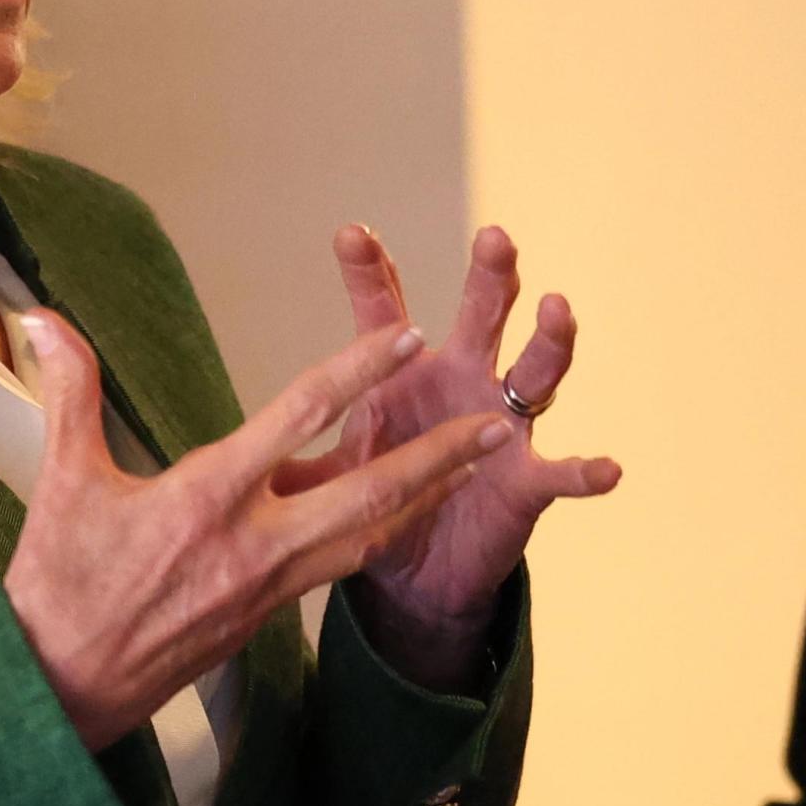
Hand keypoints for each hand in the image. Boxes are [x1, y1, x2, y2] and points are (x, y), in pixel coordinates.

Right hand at [4, 310, 515, 750]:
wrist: (63, 686)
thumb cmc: (58, 582)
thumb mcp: (63, 480)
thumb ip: (69, 392)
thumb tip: (43, 319)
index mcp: (206, 497)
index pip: (298, 418)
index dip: (358, 371)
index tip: (409, 337)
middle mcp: (253, 542)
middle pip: (370, 491)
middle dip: (442, 456)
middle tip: (501, 422)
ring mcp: (267, 586)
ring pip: (371, 535)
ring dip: (430, 497)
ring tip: (481, 465)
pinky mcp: (266, 616)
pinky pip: (343, 567)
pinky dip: (386, 535)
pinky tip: (409, 517)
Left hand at [275, 225, 622, 688]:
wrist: (414, 571)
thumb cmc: (366, 498)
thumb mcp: (315, 466)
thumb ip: (279, 442)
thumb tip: (200, 435)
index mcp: (400, 373)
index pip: (383, 311)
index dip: (371, 273)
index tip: (350, 234)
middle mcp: (458, 382)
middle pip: (477, 317)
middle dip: (488, 276)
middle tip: (493, 235)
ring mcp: (499, 426)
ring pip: (532, 374)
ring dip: (549, 342)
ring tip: (557, 309)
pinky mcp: (525, 483)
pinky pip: (560, 474)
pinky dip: (584, 472)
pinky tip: (605, 469)